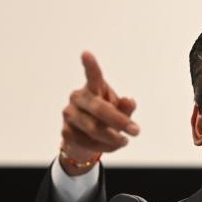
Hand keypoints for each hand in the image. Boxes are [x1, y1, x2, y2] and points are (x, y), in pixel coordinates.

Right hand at [60, 51, 138, 174]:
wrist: (84, 141)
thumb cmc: (105, 119)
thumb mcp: (120, 112)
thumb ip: (126, 107)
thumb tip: (130, 101)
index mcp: (93, 87)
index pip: (92, 75)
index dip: (90, 65)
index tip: (86, 54)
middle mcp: (78, 97)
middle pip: (99, 108)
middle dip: (120, 121)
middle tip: (136, 131)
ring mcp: (69, 114)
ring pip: (94, 128)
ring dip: (113, 138)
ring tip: (124, 141)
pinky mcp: (65, 131)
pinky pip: (89, 142)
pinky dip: (105, 147)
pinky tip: (110, 145)